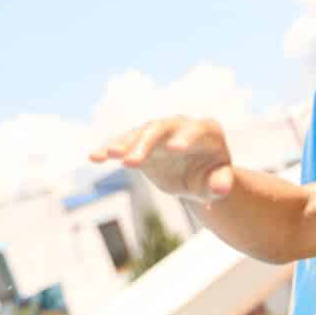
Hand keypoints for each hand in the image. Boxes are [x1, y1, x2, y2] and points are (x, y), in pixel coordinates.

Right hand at [89, 117, 235, 201]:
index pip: (196, 130)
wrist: (197, 177)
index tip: (175, 149)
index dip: (186, 138)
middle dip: (145, 143)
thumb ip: (221, 184)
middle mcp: (179, 125)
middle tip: (131, 161)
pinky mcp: (140, 142)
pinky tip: (95, 156)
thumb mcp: (219, 183)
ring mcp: (158, 132)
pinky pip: (123, 143)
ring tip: (108, 155)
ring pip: (138, 134)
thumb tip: (221, 189)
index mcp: (206, 131)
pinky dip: (109, 149)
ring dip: (123, 143)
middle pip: (160, 129)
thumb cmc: (213, 177)